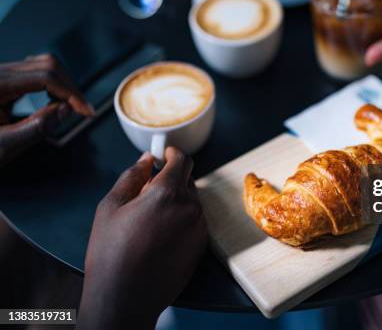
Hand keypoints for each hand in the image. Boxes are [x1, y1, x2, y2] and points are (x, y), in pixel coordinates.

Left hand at [0, 54, 93, 165]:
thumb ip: (36, 127)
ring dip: (60, 84)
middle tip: (79, 111)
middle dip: (68, 87)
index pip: (45, 76)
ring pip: (41, 64)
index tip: (85, 112)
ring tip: (65, 108)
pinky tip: (50, 102)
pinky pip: (31, 71)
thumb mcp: (3, 146)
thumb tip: (65, 110)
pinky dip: (48, 84)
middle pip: (46, 64)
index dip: (71, 93)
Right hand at [77, 149, 206, 328]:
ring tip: (148, 220)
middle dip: (170, 180)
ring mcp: (198, 228)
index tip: (165, 154)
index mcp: (167, 193)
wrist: (125, 298)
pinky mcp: (201, 246)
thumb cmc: (111, 254)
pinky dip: (181, 219)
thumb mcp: (110, 207)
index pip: (182, 160)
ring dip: (175, 201)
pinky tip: (159, 235)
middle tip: (146, 192)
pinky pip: (194, 221)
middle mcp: (190, 208)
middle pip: (187, 181)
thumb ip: (132, 177)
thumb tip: (146, 160)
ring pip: (191, 202)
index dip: (172, 153)